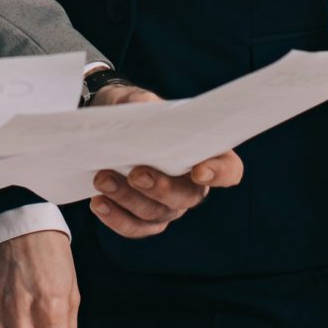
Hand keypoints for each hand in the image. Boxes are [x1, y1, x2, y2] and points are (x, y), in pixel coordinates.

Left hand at [83, 79, 243, 239]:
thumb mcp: (139, 100)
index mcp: (205, 153)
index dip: (219, 174)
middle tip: (136, 173)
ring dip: (128, 199)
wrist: (108, 127)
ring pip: (157, 214)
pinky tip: (98, 202)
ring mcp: (170, 206)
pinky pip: (135, 227)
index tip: (199, 170)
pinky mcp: (145, 219)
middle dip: (161, 188)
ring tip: (102, 179)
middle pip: (188, 197)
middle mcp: (193, 186)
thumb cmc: (135, 111)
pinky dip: (116, 218)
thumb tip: (145, 112)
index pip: (229, 170)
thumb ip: (146, 105)